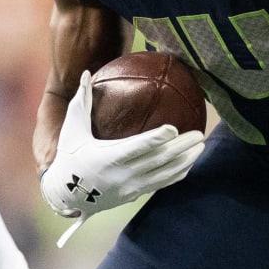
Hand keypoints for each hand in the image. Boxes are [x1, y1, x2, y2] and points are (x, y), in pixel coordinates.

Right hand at [40, 71, 204, 219]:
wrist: (67, 195)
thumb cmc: (70, 156)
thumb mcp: (71, 129)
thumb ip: (81, 101)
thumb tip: (87, 73)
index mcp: (105, 158)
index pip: (135, 148)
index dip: (155, 139)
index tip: (173, 128)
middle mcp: (120, 176)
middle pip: (157, 161)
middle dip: (180, 149)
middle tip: (199, 134)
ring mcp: (129, 188)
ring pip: (163, 175)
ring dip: (184, 161)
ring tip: (201, 146)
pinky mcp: (134, 195)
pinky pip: (160, 184)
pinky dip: (176, 174)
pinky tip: (190, 164)